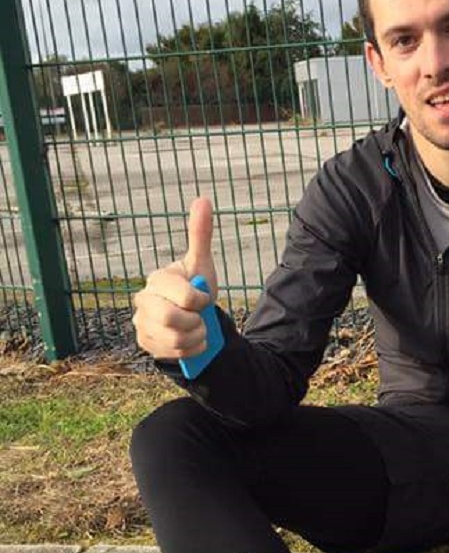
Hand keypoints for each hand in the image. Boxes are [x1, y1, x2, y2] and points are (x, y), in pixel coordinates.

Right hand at [132, 197, 217, 359]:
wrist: (192, 317)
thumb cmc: (195, 288)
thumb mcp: (202, 264)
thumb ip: (200, 234)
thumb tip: (203, 198)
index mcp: (158, 280)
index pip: (185, 296)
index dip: (201, 300)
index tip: (203, 298)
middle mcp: (143, 300)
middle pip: (173, 320)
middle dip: (195, 322)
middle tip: (199, 317)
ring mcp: (141, 323)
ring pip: (176, 340)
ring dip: (196, 337)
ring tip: (195, 328)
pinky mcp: (144, 343)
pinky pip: (174, 354)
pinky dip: (191, 350)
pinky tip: (190, 340)